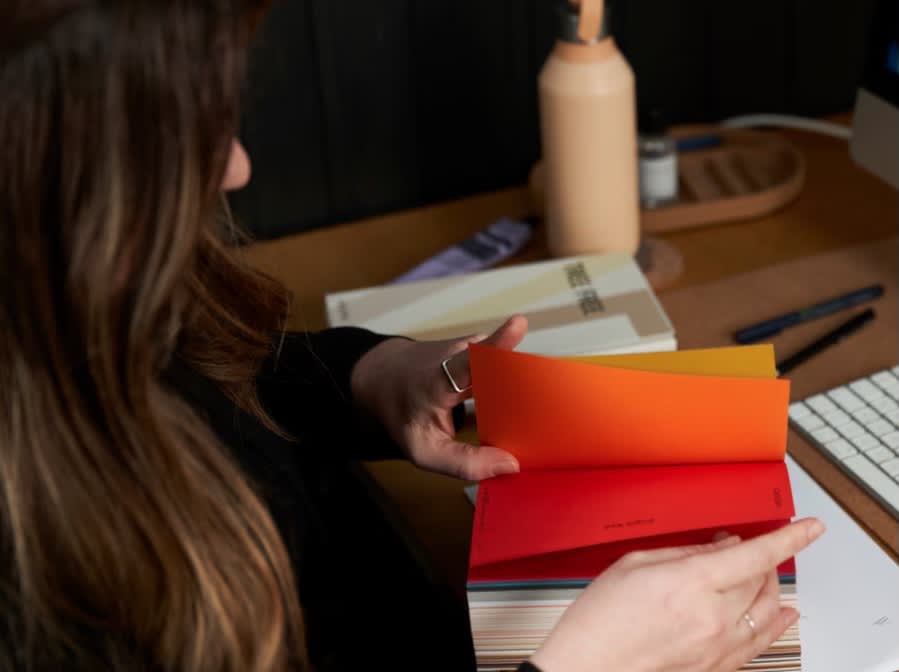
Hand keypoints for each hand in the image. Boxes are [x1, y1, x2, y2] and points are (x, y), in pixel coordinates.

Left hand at [350, 315, 527, 479]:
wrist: (384, 379)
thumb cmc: (404, 412)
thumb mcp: (423, 449)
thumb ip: (463, 462)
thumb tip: (509, 464)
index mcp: (439, 379)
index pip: (471, 359)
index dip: (497, 343)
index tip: (518, 325)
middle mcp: (456, 354)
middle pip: (501, 362)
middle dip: (525, 381)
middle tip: (540, 409)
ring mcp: (469, 345)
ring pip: (505, 362)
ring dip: (519, 383)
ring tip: (525, 408)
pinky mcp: (479, 346)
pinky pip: (503, 363)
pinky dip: (512, 381)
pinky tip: (514, 399)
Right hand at [530, 518, 825, 671]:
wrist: (589, 665)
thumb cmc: (602, 619)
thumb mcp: (635, 564)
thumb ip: (683, 551)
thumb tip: (718, 546)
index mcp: (691, 582)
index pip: (756, 554)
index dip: (789, 537)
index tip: (809, 527)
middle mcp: (713, 616)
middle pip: (762, 580)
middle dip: (764, 557)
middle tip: (749, 544)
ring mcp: (718, 645)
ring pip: (767, 610)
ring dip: (773, 587)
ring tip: (772, 574)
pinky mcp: (716, 666)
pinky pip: (760, 642)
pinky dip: (777, 625)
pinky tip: (784, 616)